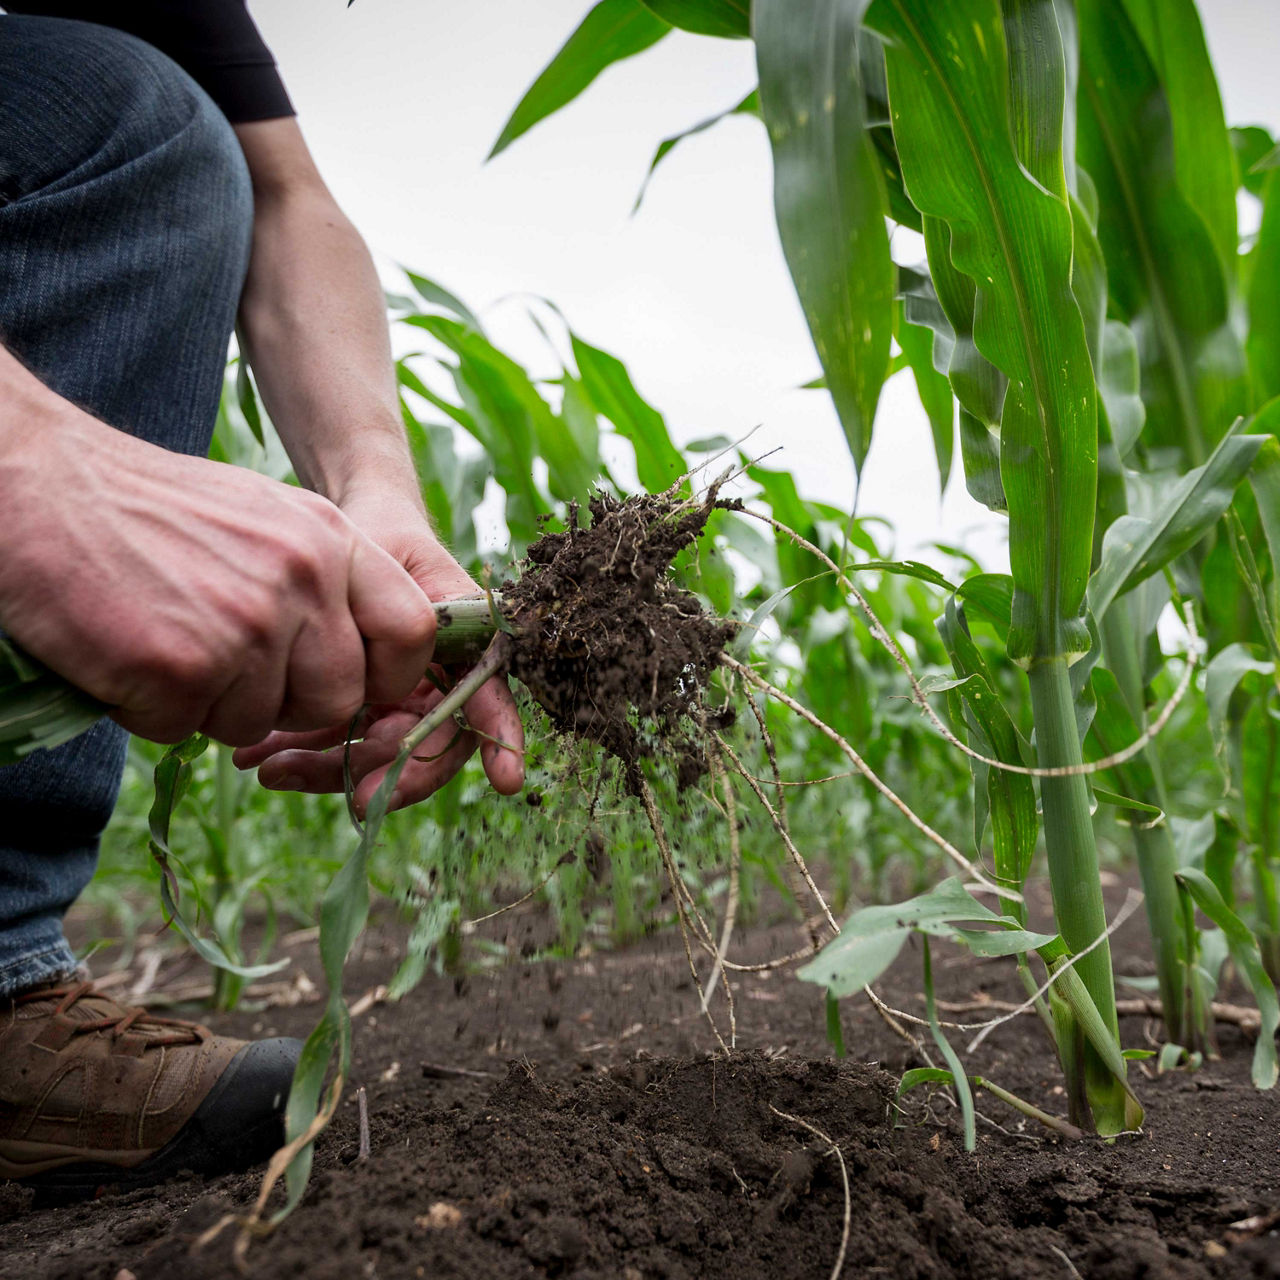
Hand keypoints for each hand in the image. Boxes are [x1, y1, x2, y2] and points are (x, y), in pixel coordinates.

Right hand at [0, 395, 435, 745]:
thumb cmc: (145, 506)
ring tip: (161, 640)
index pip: (414, 631)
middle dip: (285, 703)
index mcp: (332, 539)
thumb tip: (356, 658)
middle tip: (223, 668)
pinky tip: (123, 654)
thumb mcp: (263, 516)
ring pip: (258, 721)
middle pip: (338, 698)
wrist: (32, 481)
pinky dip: (149, 709)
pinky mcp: (183, 667)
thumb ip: (320, 579)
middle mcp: (304, 578)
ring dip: (208, 704)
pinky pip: (184, 730)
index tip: (349, 686)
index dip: (387, 677)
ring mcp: (247, 624)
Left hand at [231, 490, 524, 814]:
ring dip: (325, 771)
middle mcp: (441, 685)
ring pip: (375, 757)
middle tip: (350, 796)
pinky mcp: (356, 709)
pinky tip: (257, 758)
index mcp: (469, 651)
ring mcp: (399, 702)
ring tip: (267, 768)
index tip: (508, 780)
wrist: (348, 527)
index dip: (502, 741)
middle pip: (426, 747)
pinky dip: (298, 754)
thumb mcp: (401, 568)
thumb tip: (409, 689)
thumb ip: (414, 622)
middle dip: (387, 774)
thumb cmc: (384, 538)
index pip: (489, 701)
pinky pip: (335, 745)